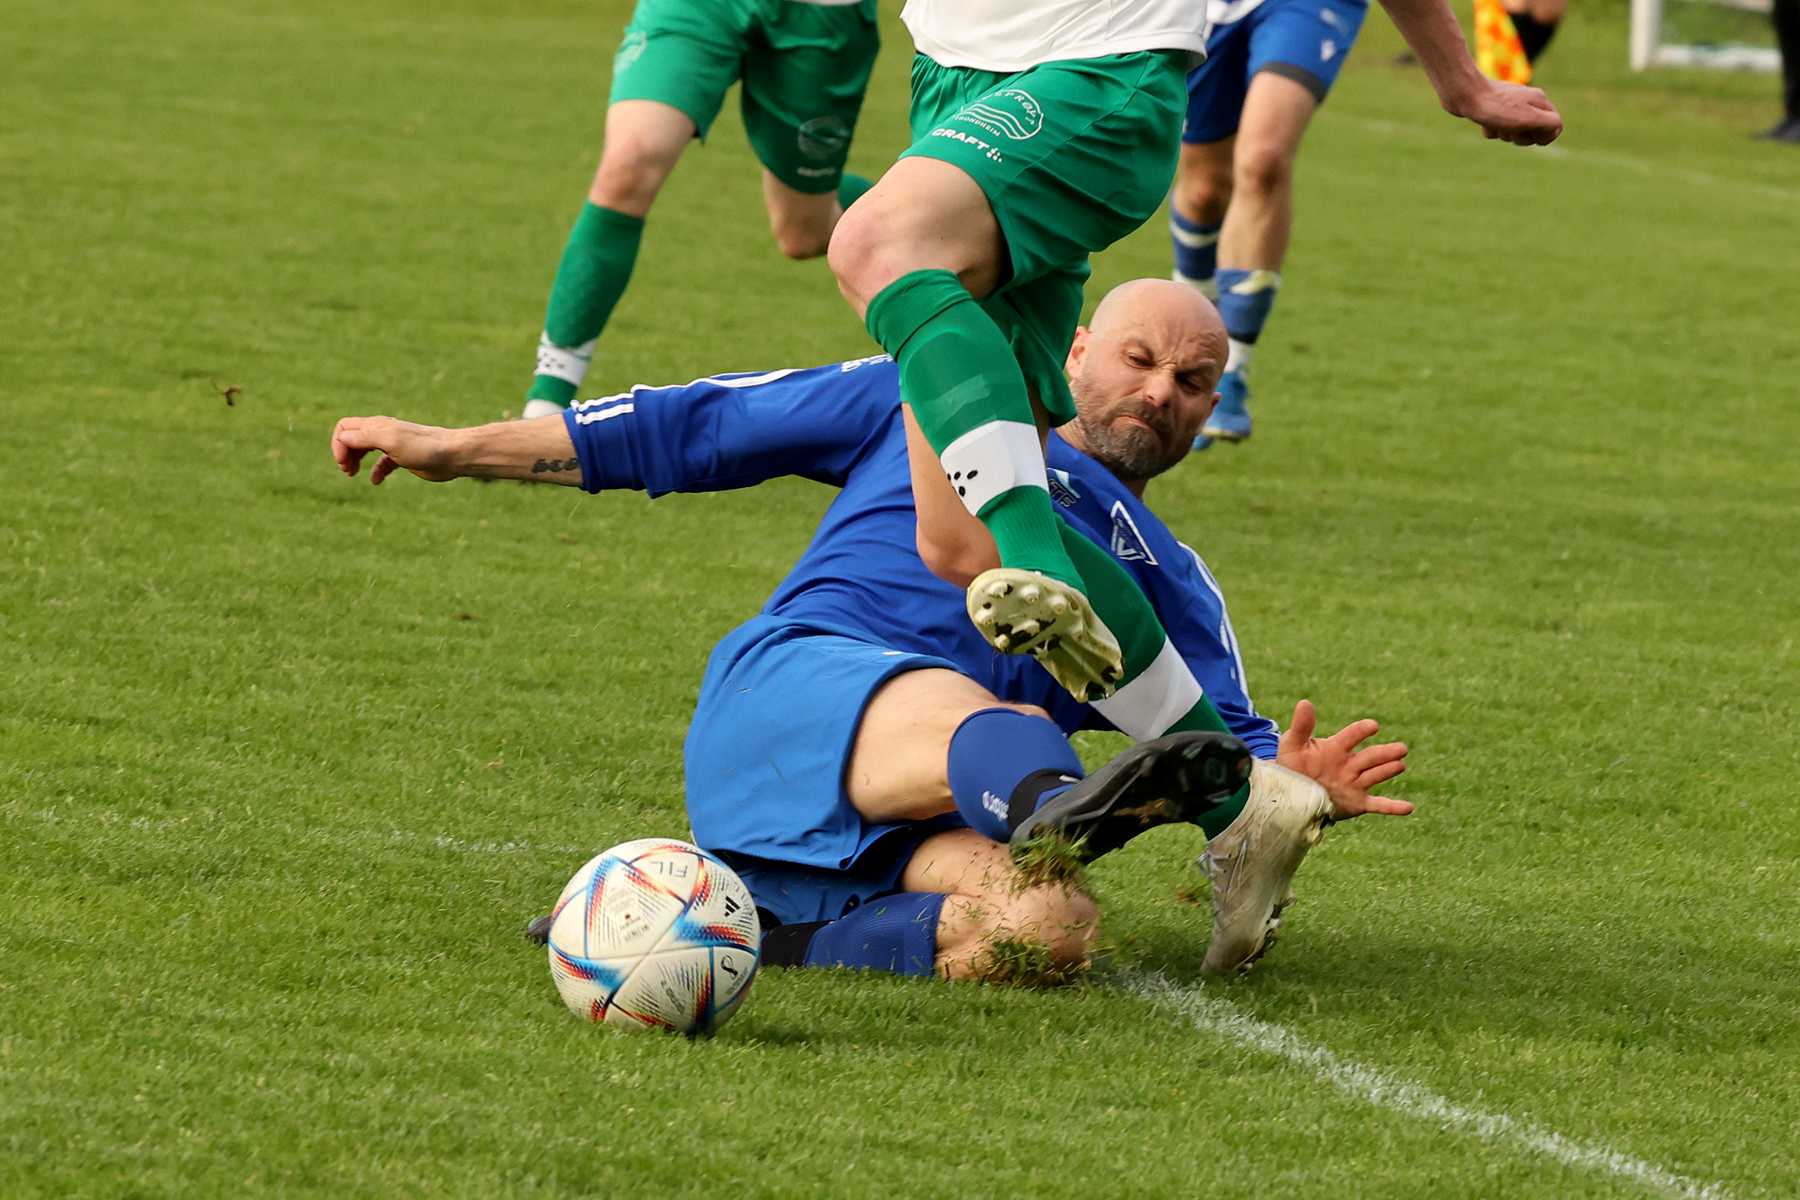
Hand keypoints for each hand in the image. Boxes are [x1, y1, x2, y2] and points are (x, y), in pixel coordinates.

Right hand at [331, 416, 460, 484]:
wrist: (452, 455)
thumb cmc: (422, 447)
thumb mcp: (389, 440)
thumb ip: (365, 437)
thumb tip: (344, 437)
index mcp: (377, 425)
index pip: (345, 427)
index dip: (338, 443)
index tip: (343, 462)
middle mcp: (383, 432)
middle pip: (352, 438)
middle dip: (344, 453)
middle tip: (347, 470)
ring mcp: (393, 445)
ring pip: (365, 449)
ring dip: (355, 460)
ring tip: (353, 474)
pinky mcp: (403, 458)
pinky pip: (383, 463)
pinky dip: (376, 472)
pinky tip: (376, 481)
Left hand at [1275, 699, 1411, 818]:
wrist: (1290, 794)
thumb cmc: (1291, 766)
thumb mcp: (1291, 746)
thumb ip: (1301, 727)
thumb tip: (1305, 702)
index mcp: (1336, 748)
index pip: (1352, 736)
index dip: (1362, 731)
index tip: (1372, 726)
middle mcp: (1350, 764)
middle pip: (1371, 756)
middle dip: (1386, 752)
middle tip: (1401, 749)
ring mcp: (1355, 783)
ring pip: (1376, 775)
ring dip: (1389, 770)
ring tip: (1400, 765)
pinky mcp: (1357, 802)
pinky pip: (1378, 805)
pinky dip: (1393, 807)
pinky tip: (1409, 808)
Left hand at [1454, 78, 1562, 144]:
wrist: (1464, 94)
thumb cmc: (1497, 108)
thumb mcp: (1530, 118)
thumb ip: (1550, 125)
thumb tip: (1553, 132)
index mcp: (1539, 101)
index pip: (1554, 127)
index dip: (1541, 136)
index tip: (1527, 131)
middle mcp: (1527, 101)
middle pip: (1532, 133)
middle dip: (1519, 136)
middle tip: (1509, 126)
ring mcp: (1509, 106)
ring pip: (1513, 133)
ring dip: (1503, 134)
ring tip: (1495, 122)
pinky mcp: (1492, 111)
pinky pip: (1496, 130)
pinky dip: (1490, 130)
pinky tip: (1483, 121)